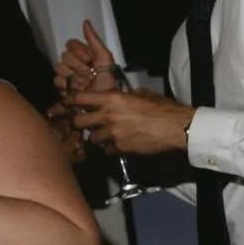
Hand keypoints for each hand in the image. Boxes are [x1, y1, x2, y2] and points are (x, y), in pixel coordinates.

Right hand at [54, 19, 120, 98]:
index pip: (71, 44)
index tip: (91, 60)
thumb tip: (86, 22)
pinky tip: (78, 89)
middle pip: (64, 56)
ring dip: (74, 77)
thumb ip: (94, 39)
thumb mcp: (105, 58)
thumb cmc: (107, 81)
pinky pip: (57, 80)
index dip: (80, 52)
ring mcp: (66, 75)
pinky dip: (69, 85)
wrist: (103, 101)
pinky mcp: (61, 87)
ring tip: (85, 83)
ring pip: (59, 68)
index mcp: (83, 54)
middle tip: (89, 73)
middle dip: (78, 66)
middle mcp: (73, 63)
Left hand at [63, 88, 191, 154]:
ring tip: (107, 135)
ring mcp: (112, 134)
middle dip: (80, 122)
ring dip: (97, 136)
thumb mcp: (142, 94)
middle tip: (87, 123)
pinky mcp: (120, 149)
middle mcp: (107, 116)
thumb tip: (119, 98)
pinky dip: (110, 147)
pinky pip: (106, 150)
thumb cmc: (163, 108)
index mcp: (112, 98)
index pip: (80, 98)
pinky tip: (120, 144)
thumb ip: (125, 97)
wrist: (176, 127)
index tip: (67, 103)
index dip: (70, 101)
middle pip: (78, 122)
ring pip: (92, 138)